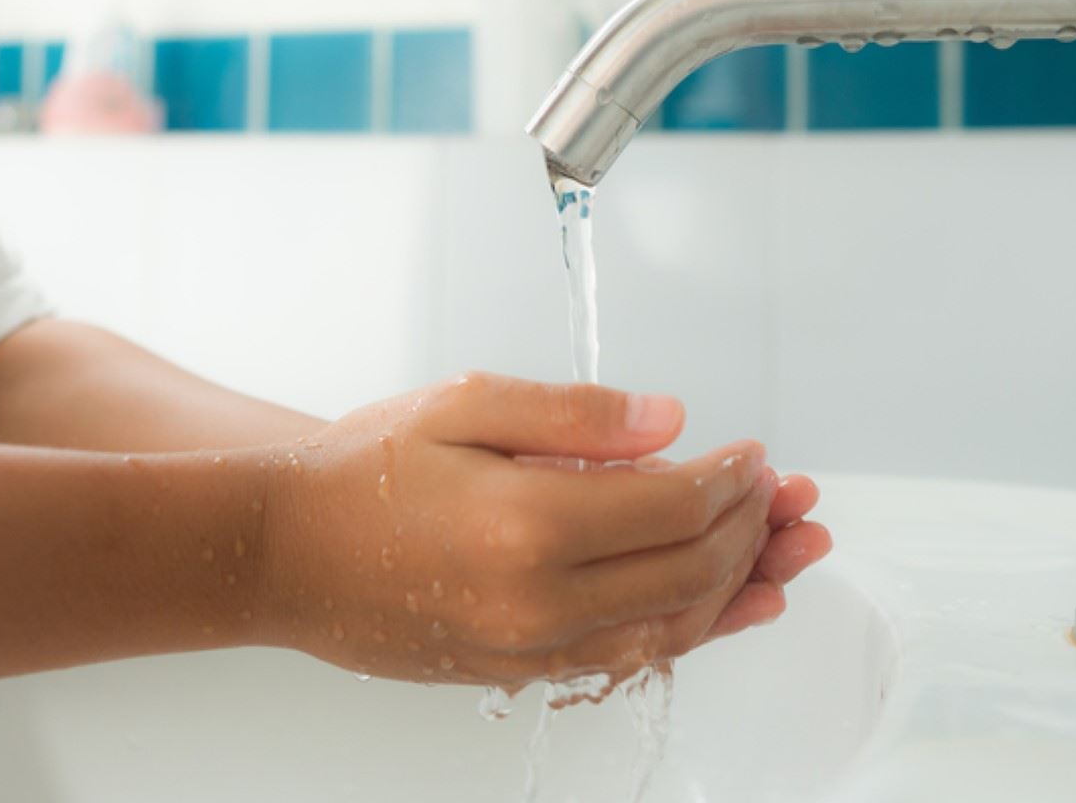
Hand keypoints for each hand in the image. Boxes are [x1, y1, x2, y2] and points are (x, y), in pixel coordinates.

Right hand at [256, 373, 780, 687]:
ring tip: (792, 554)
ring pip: (672, 627)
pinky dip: (691, 632)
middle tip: (783, 493)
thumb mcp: (466, 404)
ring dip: (742, 587)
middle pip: (689, 570)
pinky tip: (730, 608)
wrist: (283, 551)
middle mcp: (538, 601)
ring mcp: (529, 648)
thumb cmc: (364, 470)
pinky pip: (629, 659)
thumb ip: (576, 413)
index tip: (754, 453)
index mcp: (529, 523)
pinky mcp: (519, 671)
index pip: (676, 506)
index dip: (731, 478)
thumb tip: (671, 421)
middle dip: (751, 527)